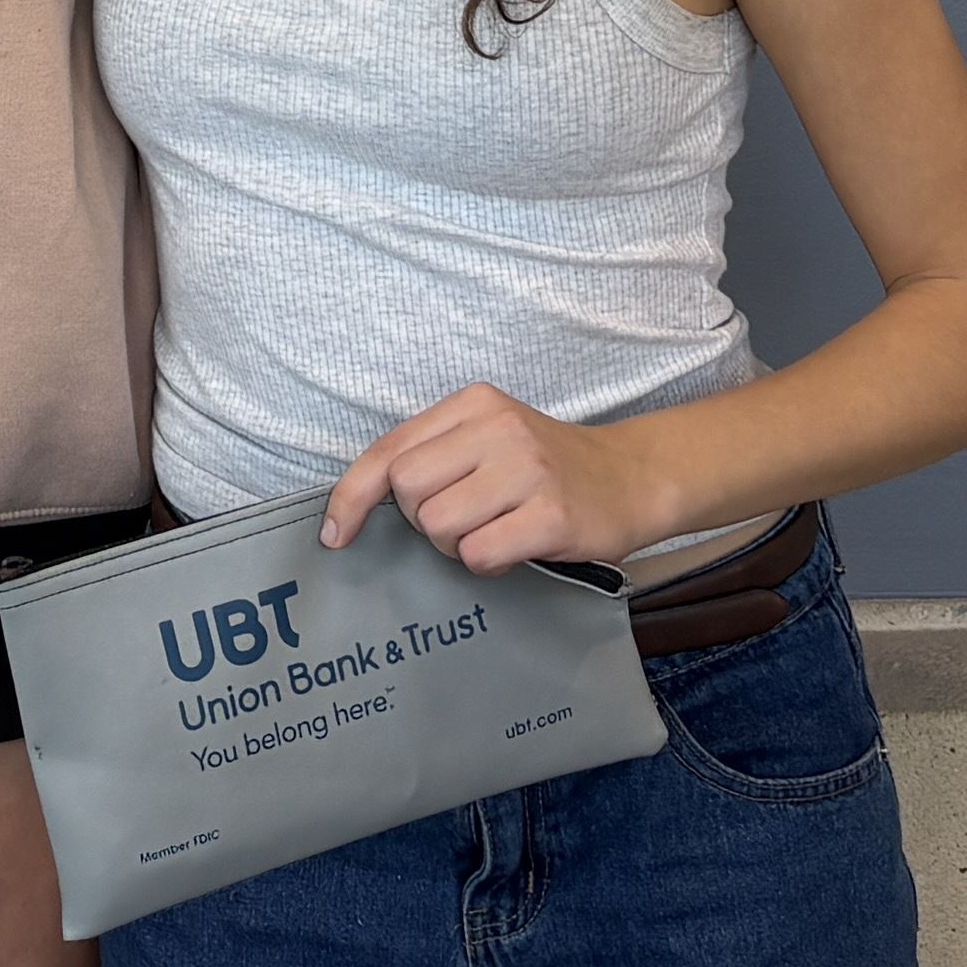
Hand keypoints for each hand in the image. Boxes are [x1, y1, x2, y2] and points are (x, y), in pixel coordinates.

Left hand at [323, 384, 680, 576]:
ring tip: (493, 533)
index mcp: (473, 403)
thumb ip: (434, 454)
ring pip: (439, 526)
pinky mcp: (551, 515)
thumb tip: (357, 502)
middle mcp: (498, 427)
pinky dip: (487, 563)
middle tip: (463, 522)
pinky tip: (514, 548)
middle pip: (408, 491)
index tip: (335, 533)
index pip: (389, 449)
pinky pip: (479, 553)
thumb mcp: (489, 439)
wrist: (631, 478)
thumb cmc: (546, 467)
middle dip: (422, 521)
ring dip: (456, 546)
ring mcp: (527, 470)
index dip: (352, 495)